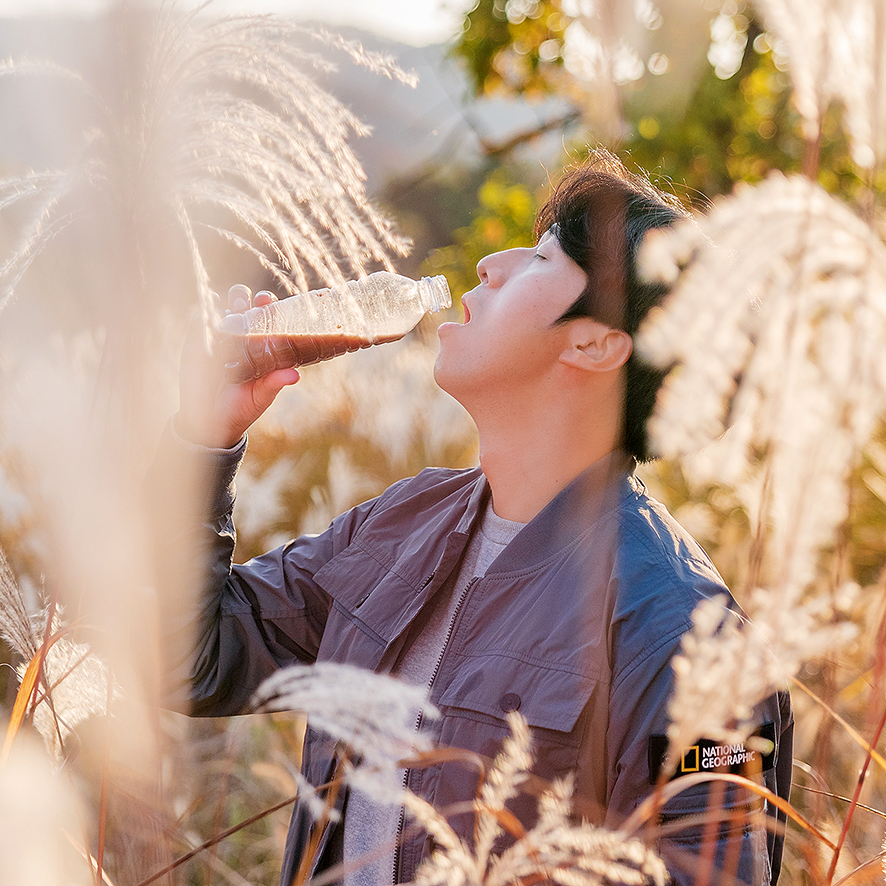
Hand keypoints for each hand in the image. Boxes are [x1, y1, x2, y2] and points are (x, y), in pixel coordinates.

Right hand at [177, 284, 300, 448]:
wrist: (212, 422)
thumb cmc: (242, 407)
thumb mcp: (260, 396)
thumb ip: (274, 383)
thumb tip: (295, 375)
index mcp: (259, 345)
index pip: (266, 318)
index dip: (269, 307)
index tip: (269, 303)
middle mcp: (239, 336)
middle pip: (243, 306)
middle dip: (246, 298)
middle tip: (251, 303)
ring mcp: (217, 337)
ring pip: (221, 308)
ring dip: (228, 301)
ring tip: (236, 305)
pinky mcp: (196, 343)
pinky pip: (198, 322)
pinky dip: (203, 314)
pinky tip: (209, 313)